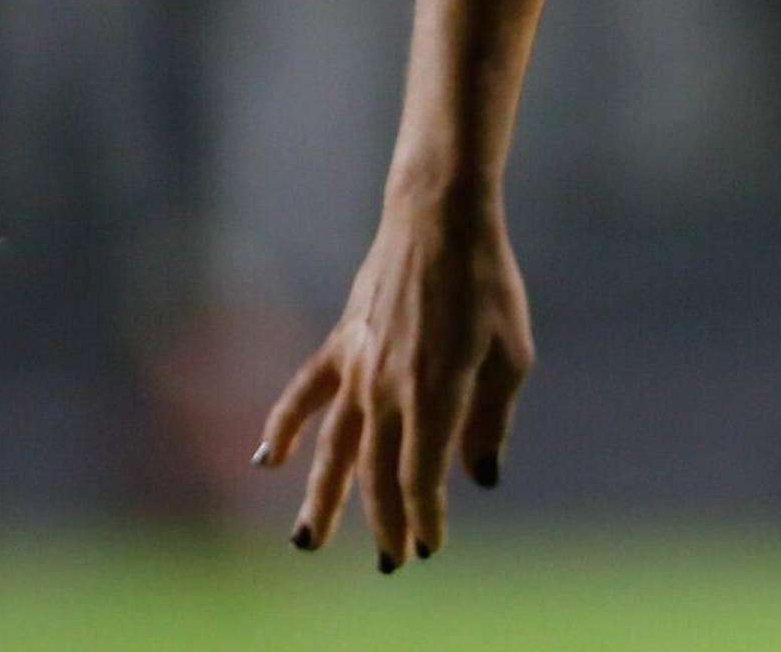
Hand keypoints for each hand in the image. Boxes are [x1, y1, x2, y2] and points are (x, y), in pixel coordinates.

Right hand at [256, 186, 534, 568]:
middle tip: (390, 563)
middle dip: (383, 523)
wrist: (439, 216)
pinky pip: (304, 392)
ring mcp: (357, 366)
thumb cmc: (487, 284)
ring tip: (307, 542)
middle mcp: (388, 388)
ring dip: (321, 496)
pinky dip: (284, 426)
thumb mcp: (511, 355)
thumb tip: (479, 475)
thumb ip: (491, 420)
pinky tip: (268, 460)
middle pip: (377, 473)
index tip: (428, 546)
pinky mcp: (342, 342)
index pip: (421, 476)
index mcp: (435, 393)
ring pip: (334, 446)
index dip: (423, 517)